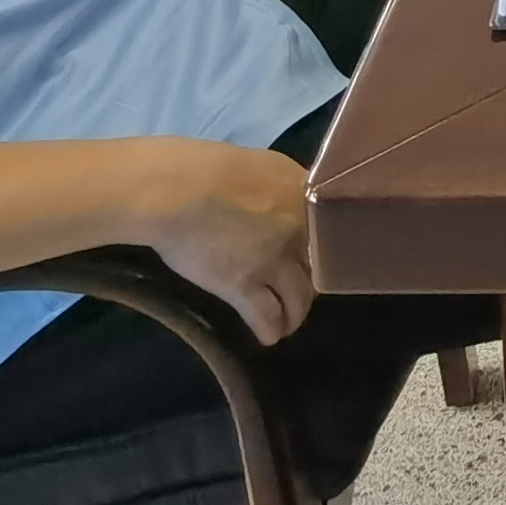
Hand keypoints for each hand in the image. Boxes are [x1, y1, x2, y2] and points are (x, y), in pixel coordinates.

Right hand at [137, 141, 316, 345]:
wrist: (174, 190)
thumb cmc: (204, 168)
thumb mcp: (261, 167)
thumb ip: (280, 189)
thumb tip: (280, 204)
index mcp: (304, 193)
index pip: (331, 230)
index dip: (325, 250)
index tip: (315, 259)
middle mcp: (298, 228)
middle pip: (319, 267)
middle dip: (312, 284)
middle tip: (301, 293)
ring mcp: (273, 259)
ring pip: (299, 298)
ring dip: (295, 314)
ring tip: (288, 323)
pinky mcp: (244, 285)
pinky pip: (267, 317)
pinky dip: (270, 330)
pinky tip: (268, 336)